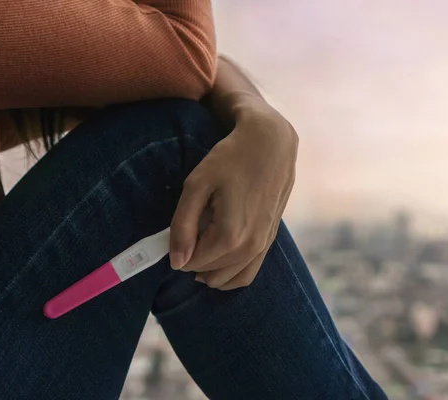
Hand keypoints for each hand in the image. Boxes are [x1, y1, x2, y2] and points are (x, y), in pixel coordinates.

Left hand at [169, 95, 297, 289]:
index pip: (192, 263)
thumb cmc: (231, 159)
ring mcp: (264, 246)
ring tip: (198, 248)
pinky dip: (231, 276)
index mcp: (230, 236)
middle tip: (188, 232)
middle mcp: (250, 248)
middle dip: (193, 259)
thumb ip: (183, 226)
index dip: (178, 251)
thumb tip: (176, 262)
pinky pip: (248, 273)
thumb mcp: (197, 185)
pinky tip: (219, 263)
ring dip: (210, 271)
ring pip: (229, 279)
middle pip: (209, 272)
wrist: (271, 144)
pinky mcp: (270, 239)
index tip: (175, 231)